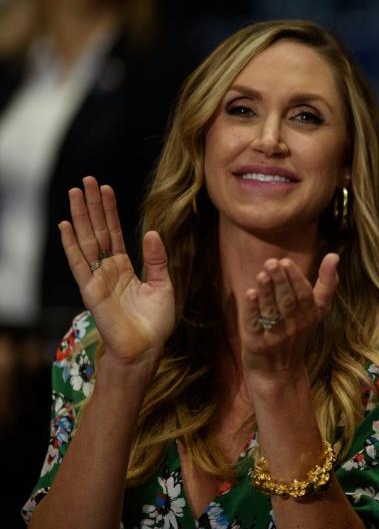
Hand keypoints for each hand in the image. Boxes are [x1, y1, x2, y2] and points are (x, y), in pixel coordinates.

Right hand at [59, 177, 173, 365]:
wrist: (146, 347)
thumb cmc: (155, 322)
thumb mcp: (163, 285)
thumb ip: (157, 260)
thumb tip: (151, 233)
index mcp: (124, 267)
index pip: (114, 233)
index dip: (109, 211)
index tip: (105, 189)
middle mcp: (108, 269)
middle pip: (97, 230)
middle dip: (92, 206)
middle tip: (87, 180)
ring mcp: (97, 278)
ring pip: (86, 241)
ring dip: (80, 216)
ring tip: (75, 192)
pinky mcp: (91, 290)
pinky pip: (79, 263)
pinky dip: (71, 244)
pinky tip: (66, 225)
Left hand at [239, 253, 338, 379]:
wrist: (279, 373)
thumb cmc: (296, 334)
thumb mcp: (315, 312)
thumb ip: (325, 285)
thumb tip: (334, 255)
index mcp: (310, 317)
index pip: (305, 295)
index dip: (295, 279)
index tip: (285, 262)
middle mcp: (295, 327)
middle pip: (288, 301)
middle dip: (280, 280)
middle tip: (272, 262)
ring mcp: (276, 337)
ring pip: (272, 311)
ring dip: (266, 292)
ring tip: (262, 274)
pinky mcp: (257, 345)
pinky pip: (255, 324)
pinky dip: (252, 309)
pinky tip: (250, 294)